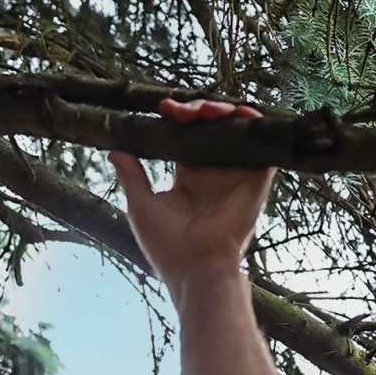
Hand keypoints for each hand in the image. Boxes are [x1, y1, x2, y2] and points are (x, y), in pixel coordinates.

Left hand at [110, 98, 275, 303]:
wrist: (195, 266)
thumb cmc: (166, 244)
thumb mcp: (141, 204)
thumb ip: (132, 175)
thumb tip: (114, 149)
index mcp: (189, 178)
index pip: (186, 136)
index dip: (178, 118)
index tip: (164, 107)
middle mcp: (214, 173)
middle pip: (211, 127)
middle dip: (198, 109)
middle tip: (182, 110)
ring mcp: (236, 174)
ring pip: (234, 130)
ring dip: (223, 111)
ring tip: (206, 110)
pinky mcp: (256, 179)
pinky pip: (262, 146)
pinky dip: (254, 125)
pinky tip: (241, 113)